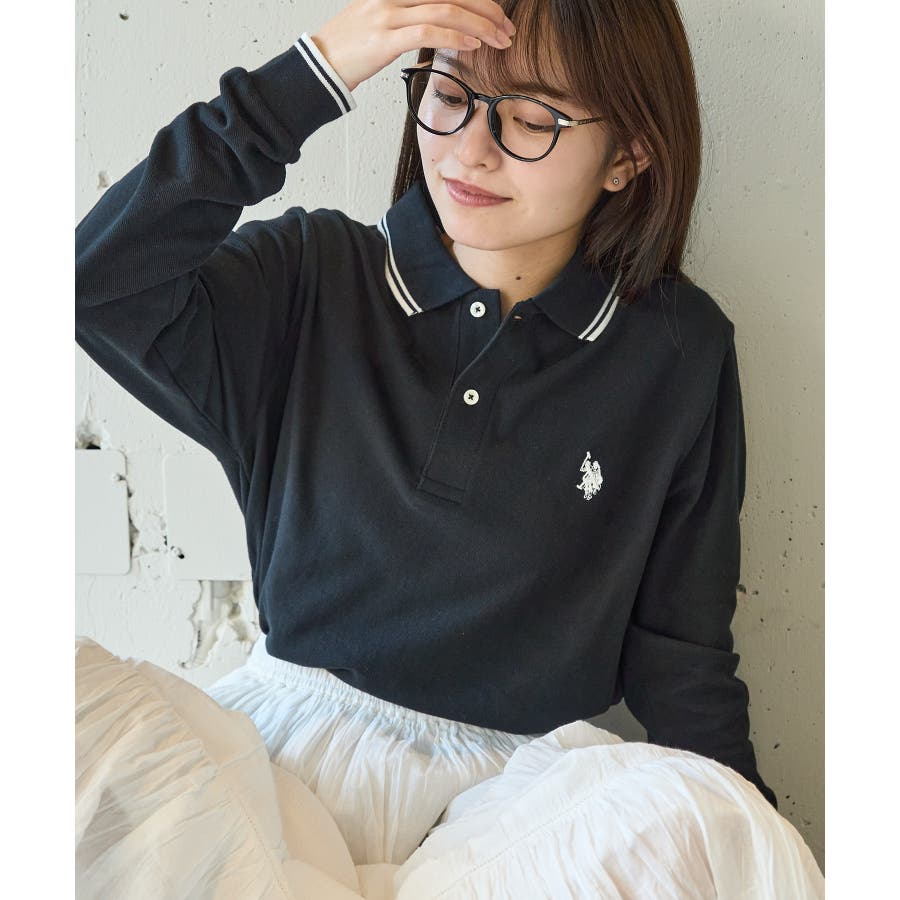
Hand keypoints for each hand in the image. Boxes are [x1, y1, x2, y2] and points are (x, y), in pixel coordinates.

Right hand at [310, 0, 515, 92]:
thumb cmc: (352, 49)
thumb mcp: (383, 22)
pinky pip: (427, 32)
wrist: (320, 65)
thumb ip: (412, 17)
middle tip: (506, 30)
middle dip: (485, 11)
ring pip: (445, 10)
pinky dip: (454, 37)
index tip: (498, 16)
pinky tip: (472, 45)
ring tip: (497, 40)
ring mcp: (388, 13)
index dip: (477, 0)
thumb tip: (444, 26)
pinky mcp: (384, 37)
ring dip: (478, 25)